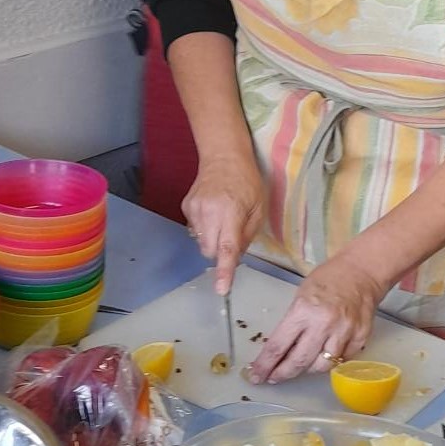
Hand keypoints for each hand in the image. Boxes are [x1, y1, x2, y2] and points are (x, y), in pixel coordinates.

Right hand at [182, 153, 263, 294]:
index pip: (227, 248)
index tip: (221, 289)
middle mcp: (209, 212)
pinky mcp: (185, 206)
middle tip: (232, 235)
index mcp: (231, 212)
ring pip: (200, 243)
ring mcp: (194, 209)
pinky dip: (205, 228)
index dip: (224, 271)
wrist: (223, 156)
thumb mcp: (259, 208)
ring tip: (223, 219)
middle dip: (220, 252)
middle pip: (209, 251)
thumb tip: (236, 257)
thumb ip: (248, 235)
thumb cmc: (247, 181)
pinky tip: (213, 212)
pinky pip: (194, 230)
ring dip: (212, 240)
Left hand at [247, 250, 383, 382]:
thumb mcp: (300, 297)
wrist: (361, 271)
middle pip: (299, 362)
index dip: (265, 365)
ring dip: (308, 369)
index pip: (278, 346)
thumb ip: (292, 324)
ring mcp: (345, 332)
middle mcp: (324, 324)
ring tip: (300, 365)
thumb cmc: (328, 279)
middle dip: (283, 374)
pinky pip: (342, 360)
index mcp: (304, 310)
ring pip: (322, 366)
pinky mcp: (361, 338)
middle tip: (274, 377)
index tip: (258, 374)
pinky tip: (324, 354)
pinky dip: (331, 360)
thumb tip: (279, 351)